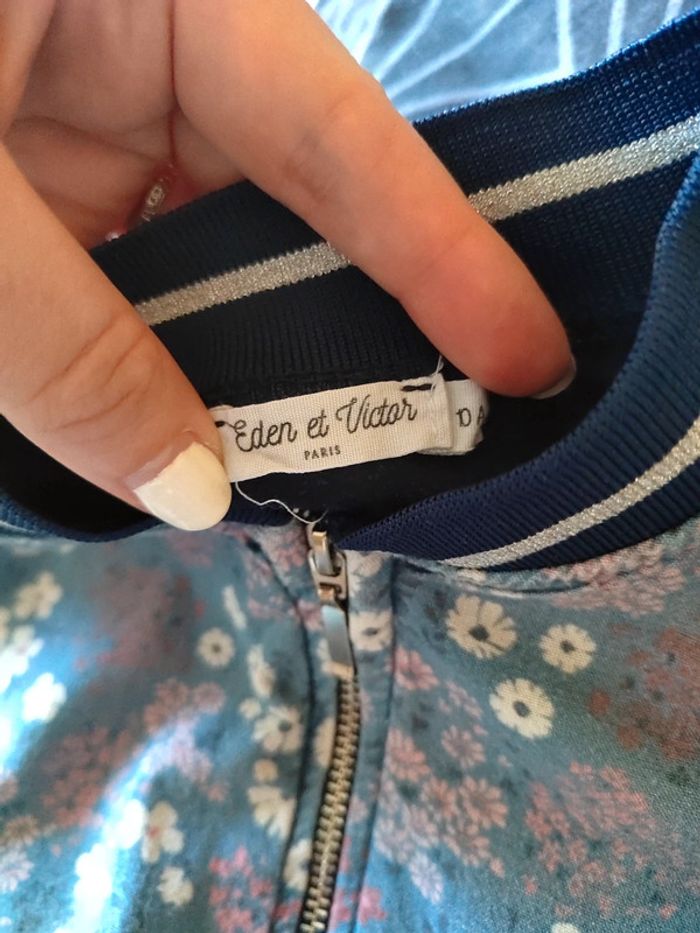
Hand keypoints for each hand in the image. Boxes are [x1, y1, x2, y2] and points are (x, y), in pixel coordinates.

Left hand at [0, 0, 572, 530]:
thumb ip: (66, 348)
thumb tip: (194, 490)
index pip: (338, 137)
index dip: (443, 257)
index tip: (527, 361)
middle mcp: (146, 56)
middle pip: (282, 212)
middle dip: (330, 334)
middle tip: (405, 450)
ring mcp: (87, 120)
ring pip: (201, 259)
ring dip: (223, 366)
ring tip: (281, 468)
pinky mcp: (41, 177)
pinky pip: (126, 275)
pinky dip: (145, 357)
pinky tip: (172, 431)